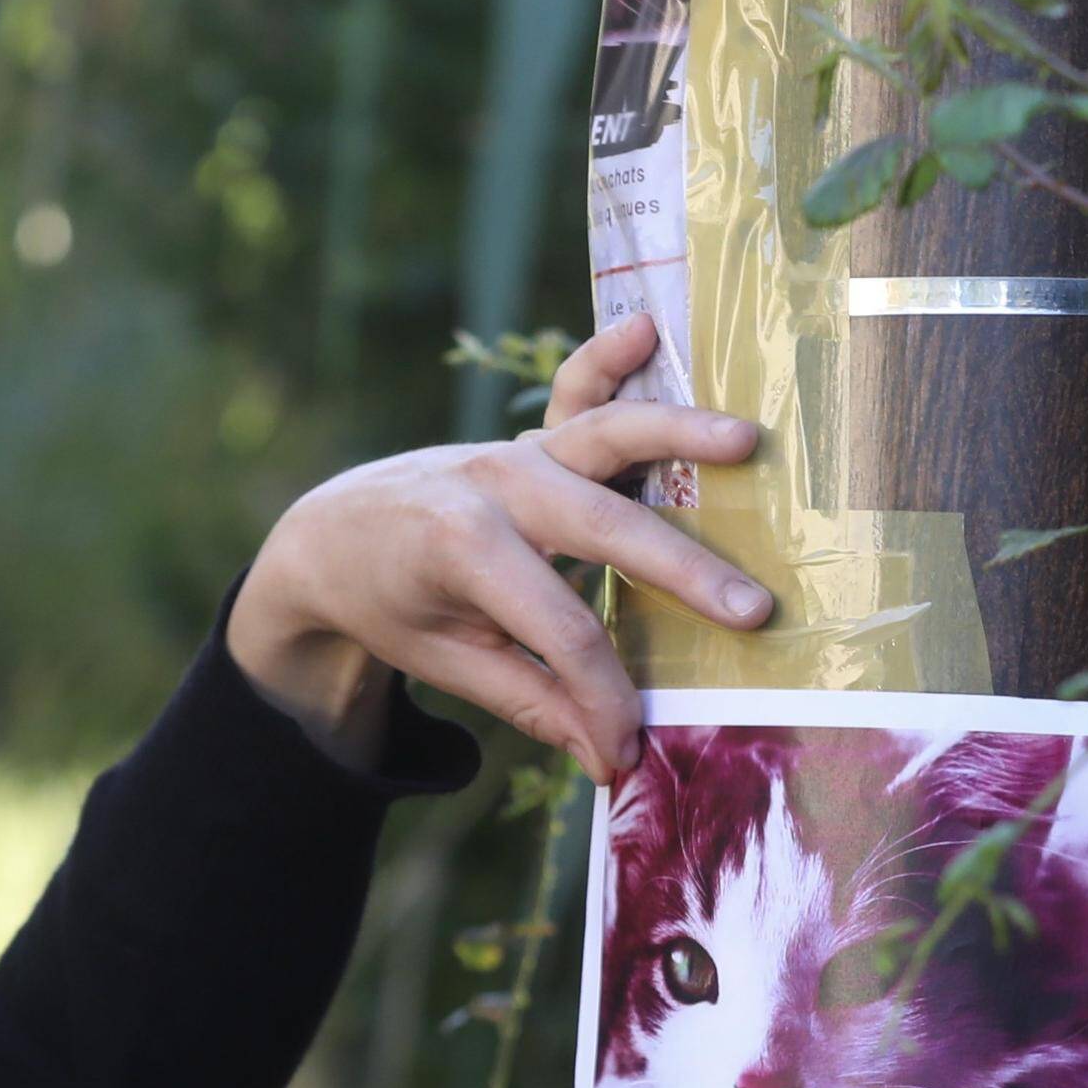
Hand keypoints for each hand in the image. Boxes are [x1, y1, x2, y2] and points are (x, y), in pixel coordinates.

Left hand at [225, 314, 769, 781]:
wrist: (333, 532)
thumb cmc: (393, 603)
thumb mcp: (449, 662)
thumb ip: (532, 703)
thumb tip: (612, 759)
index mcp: (462, 549)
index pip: (561, 628)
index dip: (602, 696)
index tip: (626, 750)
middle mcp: (494, 485)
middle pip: (604, 529)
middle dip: (682, 573)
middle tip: (753, 613)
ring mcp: (516, 449)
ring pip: (606, 434)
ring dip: (678, 434)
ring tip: (745, 442)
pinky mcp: (533, 438)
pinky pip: (576, 390)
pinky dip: (608, 357)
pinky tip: (647, 328)